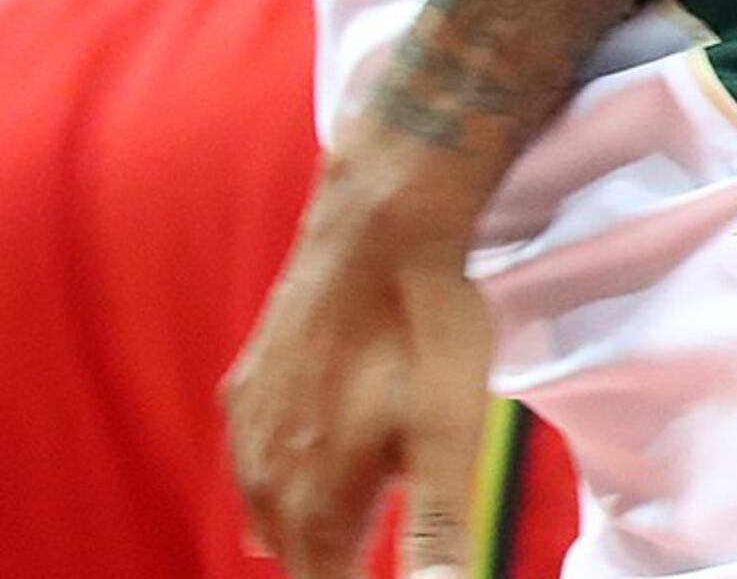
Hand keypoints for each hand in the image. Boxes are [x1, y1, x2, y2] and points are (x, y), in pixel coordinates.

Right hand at [226, 168, 494, 578]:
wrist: (376, 233)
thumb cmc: (423, 331)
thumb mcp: (451, 435)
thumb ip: (438, 528)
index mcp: (312, 499)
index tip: (380, 576)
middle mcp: (263, 474)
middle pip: (293, 556)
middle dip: (327, 569)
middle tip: (364, 557)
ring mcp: (247, 428)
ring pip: (264, 511)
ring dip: (302, 532)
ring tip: (334, 546)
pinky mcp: (245, 388)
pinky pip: (254, 460)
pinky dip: (281, 483)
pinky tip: (302, 473)